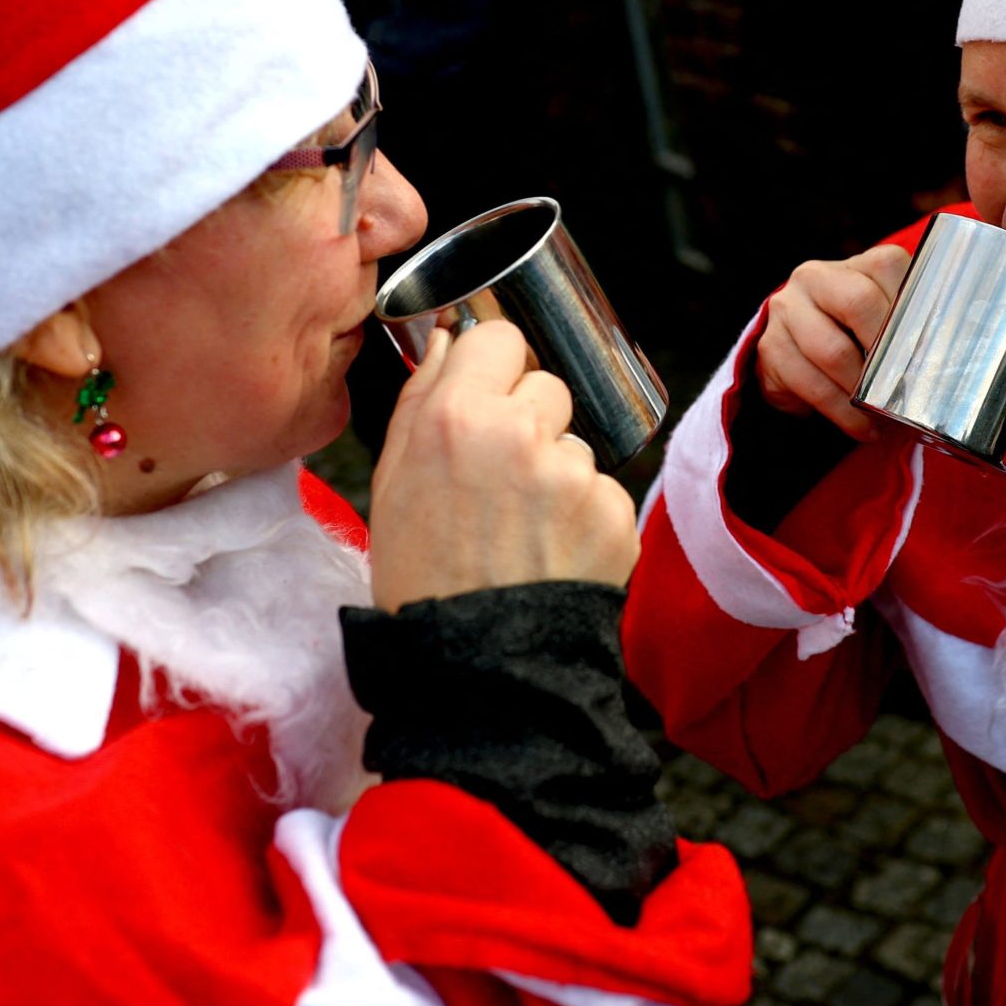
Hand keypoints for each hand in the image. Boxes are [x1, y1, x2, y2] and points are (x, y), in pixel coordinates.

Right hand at [366, 320, 636, 611]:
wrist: (477, 666)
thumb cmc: (423, 578)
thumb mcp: (391, 484)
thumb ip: (420, 398)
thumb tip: (446, 340)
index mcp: (457, 417)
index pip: (500, 338)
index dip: (495, 366)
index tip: (490, 392)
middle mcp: (521, 433)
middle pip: (546, 385)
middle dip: (529, 420)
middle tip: (501, 481)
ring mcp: (574, 473)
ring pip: (575, 442)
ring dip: (557, 472)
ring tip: (524, 529)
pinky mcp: (614, 512)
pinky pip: (602, 490)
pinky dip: (584, 516)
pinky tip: (553, 552)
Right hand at [754, 244, 911, 439]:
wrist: (802, 346)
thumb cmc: (862, 334)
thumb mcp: (889, 318)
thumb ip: (915, 323)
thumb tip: (955, 353)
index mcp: (857, 263)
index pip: (889, 272)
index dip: (911, 312)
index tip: (929, 350)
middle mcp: (816, 277)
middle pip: (857, 303)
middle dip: (885, 350)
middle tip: (904, 384)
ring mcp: (787, 309)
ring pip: (831, 350)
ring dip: (861, 392)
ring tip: (882, 417)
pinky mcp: (770, 345)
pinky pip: (808, 383)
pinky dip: (840, 412)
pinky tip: (861, 426)